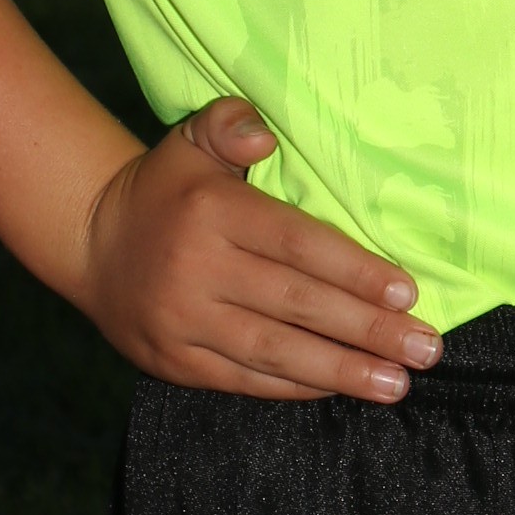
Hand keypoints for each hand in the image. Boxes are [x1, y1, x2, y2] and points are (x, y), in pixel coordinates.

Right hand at [78, 97, 440, 403]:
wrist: (90, 242)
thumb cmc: (166, 190)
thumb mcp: (191, 141)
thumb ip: (230, 126)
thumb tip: (264, 138)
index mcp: (213, 214)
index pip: (296, 245)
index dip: (354, 271)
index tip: (407, 292)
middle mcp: (197, 271)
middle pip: (296, 305)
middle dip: (367, 330)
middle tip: (424, 348)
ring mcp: (183, 322)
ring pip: (275, 352)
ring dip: (341, 371)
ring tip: (395, 383)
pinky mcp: (175, 362)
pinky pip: (245, 380)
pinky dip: (296, 387)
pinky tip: (340, 387)